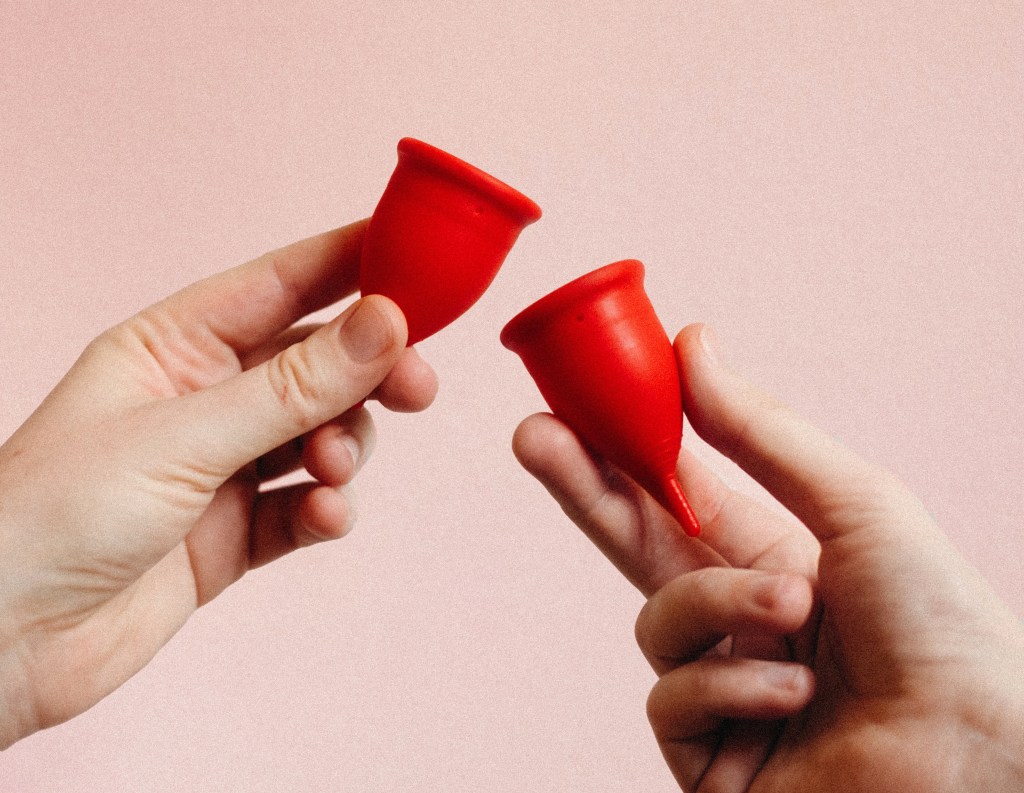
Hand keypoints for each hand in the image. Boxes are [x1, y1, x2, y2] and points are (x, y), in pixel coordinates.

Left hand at [0, 220, 437, 748]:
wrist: (2, 644)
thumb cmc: (53, 515)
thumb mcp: (186, 437)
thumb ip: (296, 386)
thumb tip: (386, 322)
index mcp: (173, 346)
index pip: (281, 284)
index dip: (352, 263)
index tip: (421, 254)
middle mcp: (204, 399)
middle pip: (317, 364)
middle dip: (370, 372)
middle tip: (415, 386)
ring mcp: (222, 468)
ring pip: (322, 434)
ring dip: (344, 446)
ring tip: (331, 469)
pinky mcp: (235, 533)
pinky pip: (307, 506)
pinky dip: (326, 508)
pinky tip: (322, 516)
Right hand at [513, 323, 1023, 791]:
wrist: (986, 758)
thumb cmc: (942, 626)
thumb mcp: (853, 502)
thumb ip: (758, 430)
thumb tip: (693, 346)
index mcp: (775, 553)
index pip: (676, 490)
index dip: (622, 446)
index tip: (576, 399)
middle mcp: (742, 618)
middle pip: (635, 543)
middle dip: (584, 489)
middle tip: (535, 437)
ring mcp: (723, 687)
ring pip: (658, 624)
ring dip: (719, 608)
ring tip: (792, 614)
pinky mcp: (710, 758)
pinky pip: (672, 700)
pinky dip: (730, 688)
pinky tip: (791, 695)